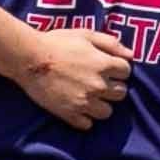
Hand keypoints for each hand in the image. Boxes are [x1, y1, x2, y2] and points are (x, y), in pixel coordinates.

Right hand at [6, 18, 133, 130]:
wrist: (29, 58)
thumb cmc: (57, 42)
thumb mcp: (86, 34)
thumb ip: (111, 43)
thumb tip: (131, 55)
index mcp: (103, 64)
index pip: (126, 72)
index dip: (118, 68)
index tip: (108, 67)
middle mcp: (98, 86)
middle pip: (121, 94)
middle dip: (113, 87)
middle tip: (99, 81)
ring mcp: (84, 102)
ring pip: (107, 112)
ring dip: (101, 104)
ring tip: (89, 96)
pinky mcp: (69, 114)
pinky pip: (87, 124)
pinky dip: (85, 118)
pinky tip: (77, 107)